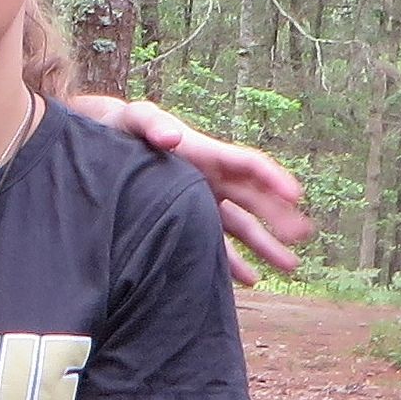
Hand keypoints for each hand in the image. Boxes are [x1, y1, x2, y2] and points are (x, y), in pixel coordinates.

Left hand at [108, 99, 313, 284]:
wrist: (98, 144)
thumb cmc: (123, 126)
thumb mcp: (138, 119)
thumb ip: (153, 124)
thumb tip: (172, 136)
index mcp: (208, 154)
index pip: (249, 165)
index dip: (273, 177)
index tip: (296, 195)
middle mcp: (211, 179)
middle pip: (254, 200)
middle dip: (279, 218)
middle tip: (302, 237)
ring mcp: (200, 202)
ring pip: (241, 226)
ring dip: (265, 245)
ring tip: (290, 267)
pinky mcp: (184, 220)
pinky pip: (214, 243)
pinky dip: (231, 261)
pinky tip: (250, 279)